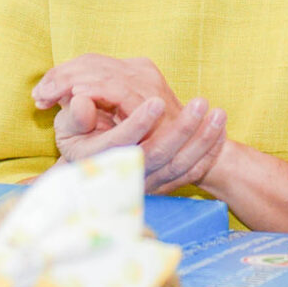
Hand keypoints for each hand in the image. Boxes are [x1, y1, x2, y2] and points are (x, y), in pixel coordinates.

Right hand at [37, 56, 226, 193]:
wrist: (90, 178)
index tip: (156, 101)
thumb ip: (75, 116)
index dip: (138, 123)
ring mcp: (149, 182)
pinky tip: (220, 132)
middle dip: (182, 130)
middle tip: (200, 103)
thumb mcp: (67, 130)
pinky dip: (208, 154)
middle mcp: (128, 174)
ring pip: (180, 166)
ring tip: (219, 114)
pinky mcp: (165, 184)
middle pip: (159, 155)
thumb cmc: (78, 143)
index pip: (122, 142)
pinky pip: (191, 173)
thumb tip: (82, 102)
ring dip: (203, 141)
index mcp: (103, 158)